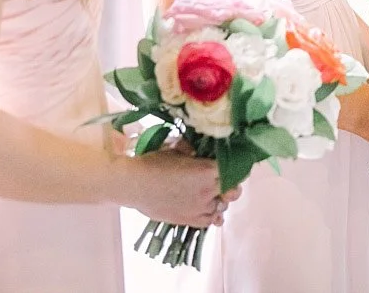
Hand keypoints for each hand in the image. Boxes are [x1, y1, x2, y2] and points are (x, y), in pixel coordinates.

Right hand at [119, 147, 239, 228]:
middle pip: (233, 189)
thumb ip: (194, 149)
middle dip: (231, 184)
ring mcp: (200, 208)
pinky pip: (210, 220)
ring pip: (223, 205)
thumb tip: (201, 149)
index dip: (235, 166)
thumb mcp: (177, 148)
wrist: (133, 185)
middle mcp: (208, 190)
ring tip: (211, 193)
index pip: (234, 169)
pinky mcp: (189, 220)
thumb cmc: (153, 162)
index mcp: (208, 170)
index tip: (232, 163)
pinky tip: (210, 209)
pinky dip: (213, 215)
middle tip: (222, 178)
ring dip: (220, 199)